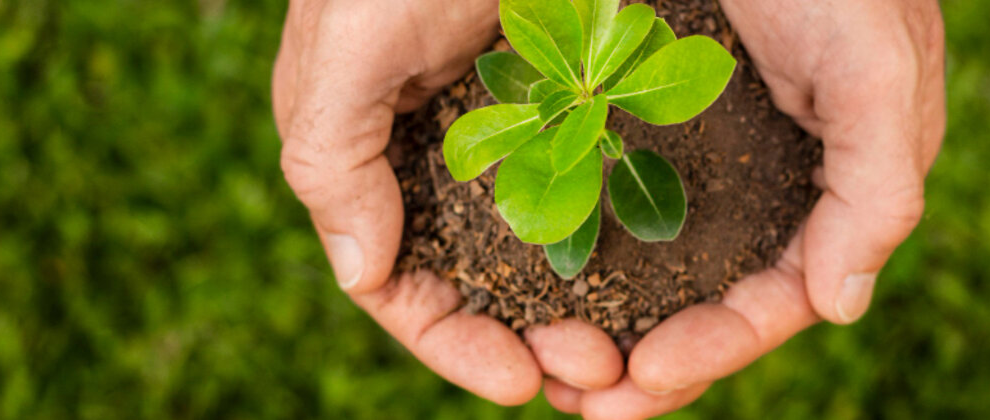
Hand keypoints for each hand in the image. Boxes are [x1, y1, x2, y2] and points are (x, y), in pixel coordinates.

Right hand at [272, 0, 622, 404]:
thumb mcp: (340, 54)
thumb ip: (331, 162)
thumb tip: (362, 275)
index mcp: (376, 160)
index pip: (404, 284)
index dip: (454, 344)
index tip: (521, 382)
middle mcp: (443, 156)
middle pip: (482, 284)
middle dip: (530, 340)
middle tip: (597, 369)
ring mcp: (509, 132)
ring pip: (544, 251)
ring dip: (583, 308)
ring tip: (631, 348)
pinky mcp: (569, 101)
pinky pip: (591, 191)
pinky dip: (617, 243)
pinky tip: (658, 271)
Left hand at [549, 0, 945, 416]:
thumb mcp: (877, 62)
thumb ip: (878, 186)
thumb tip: (839, 307)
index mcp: (832, 184)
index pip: (783, 296)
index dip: (720, 347)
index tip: (643, 379)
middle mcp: (771, 181)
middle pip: (714, 301)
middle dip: (654, 362)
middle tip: (583, 403)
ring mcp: (707, 153)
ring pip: (662, 268)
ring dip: (611, 326)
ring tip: (549, 369)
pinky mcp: (648, 118)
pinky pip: (615, 204)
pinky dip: (583, 254)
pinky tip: (536, 280)